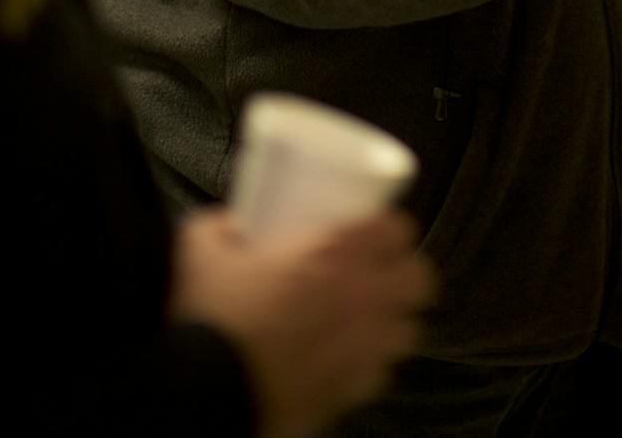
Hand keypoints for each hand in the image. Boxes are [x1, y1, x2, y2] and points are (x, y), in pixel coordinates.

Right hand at [171, 208, 432, 437]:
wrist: (207, 397)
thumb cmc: (211, 318)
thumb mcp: (200, 254)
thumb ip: (216, 229)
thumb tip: (226, 225)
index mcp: (338, 253)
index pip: (400, 228)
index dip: (389, 228)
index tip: (371, 231)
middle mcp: (366, 298)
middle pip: (421, 279)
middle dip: (403, 273)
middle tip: (376, 273)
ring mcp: (367, 349)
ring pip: (409, 329)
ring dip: (392, 320)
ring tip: (365, 319)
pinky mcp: (356, 390)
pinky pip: (382, 372)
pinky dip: (370, 363)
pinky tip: (346, 359)